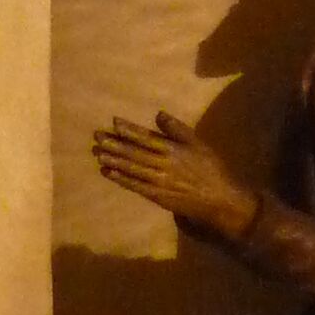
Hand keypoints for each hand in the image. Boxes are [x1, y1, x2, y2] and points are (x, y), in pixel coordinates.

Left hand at [93, 110, 258, 238]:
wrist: (218, 200)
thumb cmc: (209, 168)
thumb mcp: (198, 143)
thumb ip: (177, 129)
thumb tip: (158, 114)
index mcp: (173, 149)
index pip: (146, 137)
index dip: (129, 130)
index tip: (113, 122)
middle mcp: (162, 164)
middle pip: (134, 152)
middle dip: (114, 144)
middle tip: (96, 137)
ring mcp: (158, 181)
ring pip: (132, 169)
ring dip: (113, 161)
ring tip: (97, 153)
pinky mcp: (156, 196)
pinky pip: (135, 186)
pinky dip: (120, 179)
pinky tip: (108, 173)